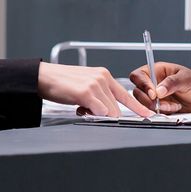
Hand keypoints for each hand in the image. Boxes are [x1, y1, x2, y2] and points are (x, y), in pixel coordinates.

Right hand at [38, 62, 152, 117]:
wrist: (43, 77)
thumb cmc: (62, 84)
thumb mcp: (85, 86)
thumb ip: (99, 97)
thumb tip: (106, 113)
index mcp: (104, 75)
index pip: (125, 95)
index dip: (137, 107)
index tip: (147, 115)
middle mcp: (102, 78)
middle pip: (116, 109)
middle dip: (104, 115)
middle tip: (86, 109)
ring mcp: (95, 84)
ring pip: (108, 112)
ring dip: (95, 115)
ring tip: (80, 106)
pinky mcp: (87, 92)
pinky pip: (98, 112)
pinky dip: (90, 114)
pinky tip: (78, 107)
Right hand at [131, 62, 190, 113]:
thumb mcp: (186, 79)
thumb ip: (172, 83)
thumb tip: (158, 90)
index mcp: (156, 71)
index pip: (138, 76)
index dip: (143, 85)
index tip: (153, 94)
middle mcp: (152, 83)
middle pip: (138, 92)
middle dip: (150, 100)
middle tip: (162, 103)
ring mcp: (154, 96)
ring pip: (144, 104)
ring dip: (157, 108)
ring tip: (173, 105)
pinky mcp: (158, 107)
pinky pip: (152, 112)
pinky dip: (162, 113)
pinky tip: (173, 108)